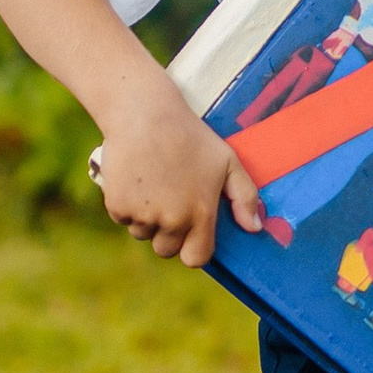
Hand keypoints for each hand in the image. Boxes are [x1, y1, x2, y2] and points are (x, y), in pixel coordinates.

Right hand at [94, 76, 263, 266]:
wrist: (144, 114)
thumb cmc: (190, 136)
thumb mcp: (227, 161)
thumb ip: (245, 197)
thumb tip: (255, 228)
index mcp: (200, 214)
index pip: (196, 258)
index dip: (194, 248)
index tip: (191, 233)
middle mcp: (171, 220)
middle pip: (167, 249)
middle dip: (168, 233)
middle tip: (170, 199)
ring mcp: (142, 215)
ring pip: (142, 233)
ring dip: (147, 218)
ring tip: (153, 183)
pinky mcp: (117, 206)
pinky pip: (122, 217)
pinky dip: (126, 204)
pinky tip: (135, 178)